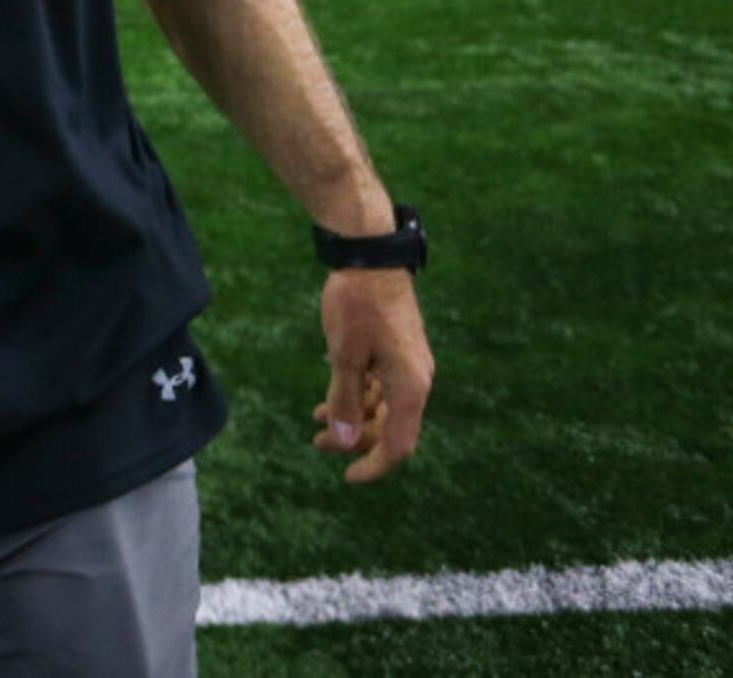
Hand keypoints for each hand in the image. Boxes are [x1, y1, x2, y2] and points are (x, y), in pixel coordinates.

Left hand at [312, 268, 433, 483]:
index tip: (347, 477)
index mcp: (410, 387)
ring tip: (316, 421)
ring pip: (384, 407)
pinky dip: (359, 395)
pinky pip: (382, 386)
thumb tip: (342, 443)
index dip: (373, 466)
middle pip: (391, 428)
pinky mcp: (399, 352)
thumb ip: (344, 401)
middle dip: (355, 440)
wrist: (370, 256)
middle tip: (316, 443)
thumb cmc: (357, 305)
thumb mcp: (344, 356)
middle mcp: (416, 381)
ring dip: (353, 417)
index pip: (399, 445)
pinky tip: (330, 396)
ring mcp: (409, 366)